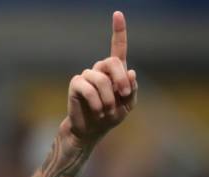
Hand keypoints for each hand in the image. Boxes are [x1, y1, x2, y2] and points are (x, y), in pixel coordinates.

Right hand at [64, 11, 137, 143]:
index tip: (118, 14)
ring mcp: (87, 75)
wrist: (91, 131)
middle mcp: (100, 70)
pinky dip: (97, 103)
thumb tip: (131, 72)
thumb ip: (131, 90)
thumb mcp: (127, 106)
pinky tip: (98, 112)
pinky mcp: (76, 84)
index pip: (117, 48)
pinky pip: (89, 89)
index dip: (118, 31)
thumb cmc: (109, 117)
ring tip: (107, 112)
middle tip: (124, 96)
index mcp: (114, 73)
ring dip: (109, 99)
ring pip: (102, 80)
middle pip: (112, 62)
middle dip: (121, 80)